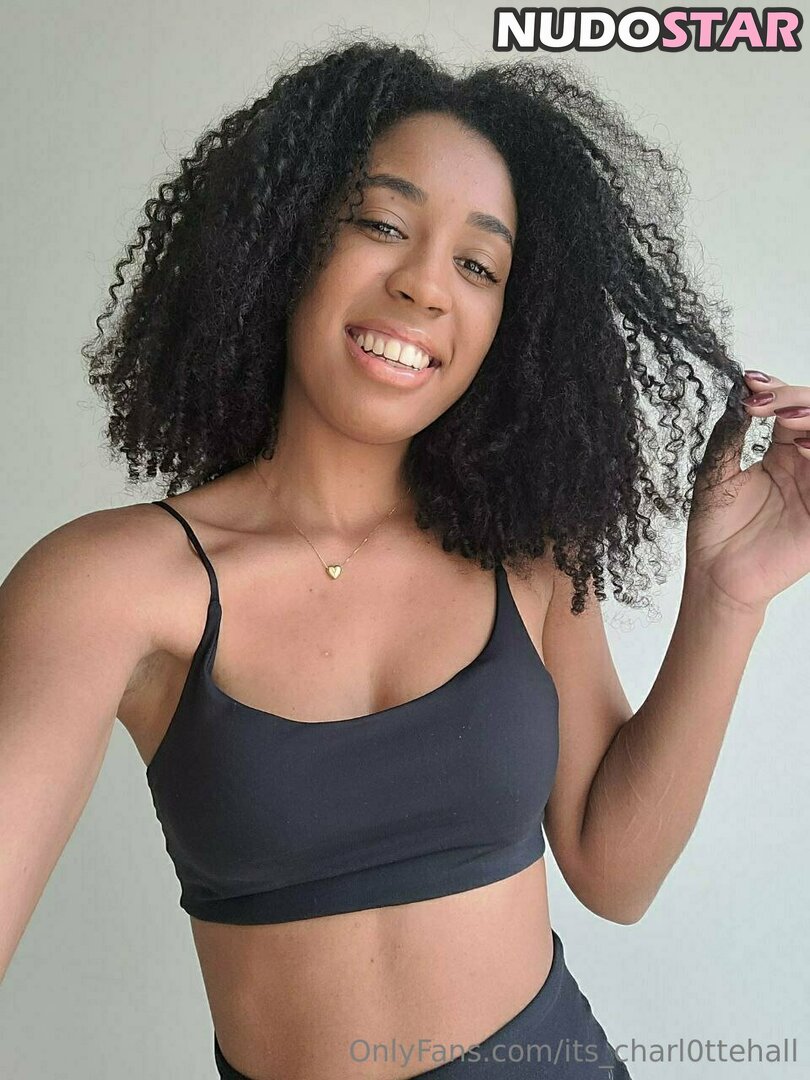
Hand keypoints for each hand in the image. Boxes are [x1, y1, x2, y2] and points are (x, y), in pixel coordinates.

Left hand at [685, 370, 809, 614]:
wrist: (715, 573)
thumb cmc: (715, 528)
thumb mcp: (716, 472)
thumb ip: (731, 434)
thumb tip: (742, 395)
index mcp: (782, 455)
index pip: (794, 409)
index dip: (778, 391)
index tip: (750, 383)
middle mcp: (805, 467)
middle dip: (797, 400)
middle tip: (765, 403)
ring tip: (784, 419)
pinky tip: (798, 449)